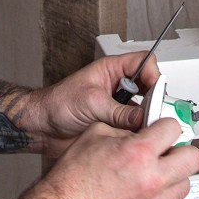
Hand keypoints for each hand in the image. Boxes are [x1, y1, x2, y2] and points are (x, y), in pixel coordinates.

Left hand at [29, 54, 160, 156]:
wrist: (43, 127)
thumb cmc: (58, 104)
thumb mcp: (91, 103)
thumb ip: (119, 111)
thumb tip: (142, 117)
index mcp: (112, 70)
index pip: (143, 62)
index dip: (153, 74)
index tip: (155, 89)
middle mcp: (117, 86)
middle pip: (148, 86)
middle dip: (153, 99)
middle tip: (153, 112)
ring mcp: (117, 106)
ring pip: (144, 108)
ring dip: (145, 118)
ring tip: (143, 126)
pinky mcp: (115, 124)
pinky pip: (134, 126)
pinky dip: (137, 132)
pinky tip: (134, 137)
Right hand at [38, 118, 198, 198]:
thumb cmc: (73, 178)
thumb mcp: (97, 134)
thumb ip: (126, 128)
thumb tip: (141, 127)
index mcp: (139, 152)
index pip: (174, 128)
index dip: (166, 125)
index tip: (163, 129)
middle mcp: (151, 180)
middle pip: (193, 158)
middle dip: (181, 150)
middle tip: (169, 150)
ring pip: (183, 185)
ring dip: (173, 176)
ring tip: (154, 173)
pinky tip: (139, 194)